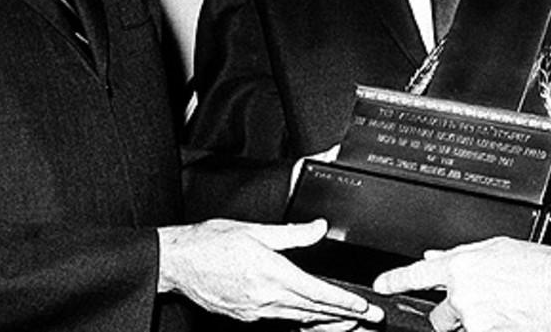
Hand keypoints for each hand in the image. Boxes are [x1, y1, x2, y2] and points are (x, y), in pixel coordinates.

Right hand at [157, 218, 382, 325]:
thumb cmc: (211, 242)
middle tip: (372, 320)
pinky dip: (305, 323)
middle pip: (316, 311)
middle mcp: (267, 298)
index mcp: (272, 274)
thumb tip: (319, 227)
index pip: (319, 293)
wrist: (179, 262)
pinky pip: (284, 322)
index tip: (365, 307)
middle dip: (347, 317)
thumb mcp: (255, 230)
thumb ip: (292, 233)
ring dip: (329, 324)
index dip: (345, 302)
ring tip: (352, 326)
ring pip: (302, 320)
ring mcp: (257, 311)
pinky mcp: (248, 316)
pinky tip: (315, 323)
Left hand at [373, 237, 550, 331]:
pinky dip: (491, 328)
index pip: (418, 274)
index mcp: (462, 265)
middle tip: (479, 306)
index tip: (382, 285)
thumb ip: (463, 255)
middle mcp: (462, 294)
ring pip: (462, 328)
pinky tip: (510, 319)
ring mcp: (473, 319)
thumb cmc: (540, 267)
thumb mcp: (498, 249)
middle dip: (453, 314)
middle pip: (441, 314)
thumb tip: (436, 256)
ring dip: (474, 324)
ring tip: (504, 309)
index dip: (396, 280)